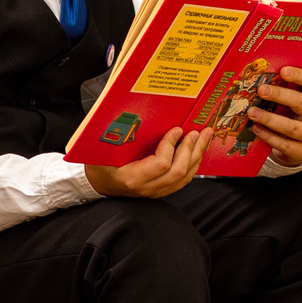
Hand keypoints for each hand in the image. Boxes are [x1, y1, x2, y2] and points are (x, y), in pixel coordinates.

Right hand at [85, 127, 209, 199]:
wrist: (97, 185)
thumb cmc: (99, 166)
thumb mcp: (104, 151)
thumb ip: (118, 135)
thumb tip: (131, 111)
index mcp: (132, 177)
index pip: (160, 164)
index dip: (171, 146)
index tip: (177, 130)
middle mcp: (146, 188)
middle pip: (178, 171)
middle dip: (190, 149)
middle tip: (197, 132)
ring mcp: (155, 192)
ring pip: (184, 177)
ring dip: (196, 156)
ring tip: (204, 138)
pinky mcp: (161, 191)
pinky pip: (182, 180)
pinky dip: (193, 164)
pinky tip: (198, 151)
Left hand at [249, 65, 301, 165]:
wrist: (296, 146)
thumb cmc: (289, 114)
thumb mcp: (290, 101)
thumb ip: (280, 88)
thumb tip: (256, 75)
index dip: (299, 75)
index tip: (283, 71)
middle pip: (301, 102)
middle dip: (280, 95)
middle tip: (261, 90)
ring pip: (292, 126)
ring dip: (270, 119)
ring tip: (252, 112)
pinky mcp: (300, 151)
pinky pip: (284, 144)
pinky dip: (268, 136)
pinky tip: (255, 129)